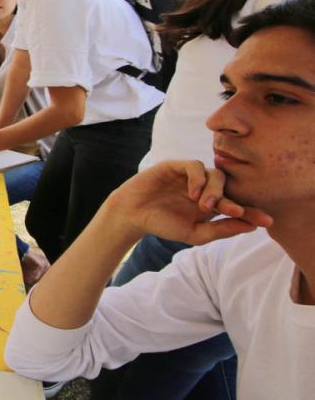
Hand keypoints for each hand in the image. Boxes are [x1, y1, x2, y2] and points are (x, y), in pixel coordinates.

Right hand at [102, 161, 273, 246]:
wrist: (132, 215)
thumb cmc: (162, 224)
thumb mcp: (195, 234)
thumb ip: (221, 230)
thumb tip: (251, 226)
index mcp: (210, 204)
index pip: (236, 204)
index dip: (252, 211)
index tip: (267, 221)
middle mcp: (203, 187)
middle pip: (229, 186)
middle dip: (233, 199)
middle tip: (233, 211)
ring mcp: (189, 176)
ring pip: (215, 173)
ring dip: (216, 190)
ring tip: (205, 206)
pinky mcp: (175, 166)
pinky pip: (194, 166)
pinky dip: (198, 178)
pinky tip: (193, 193)